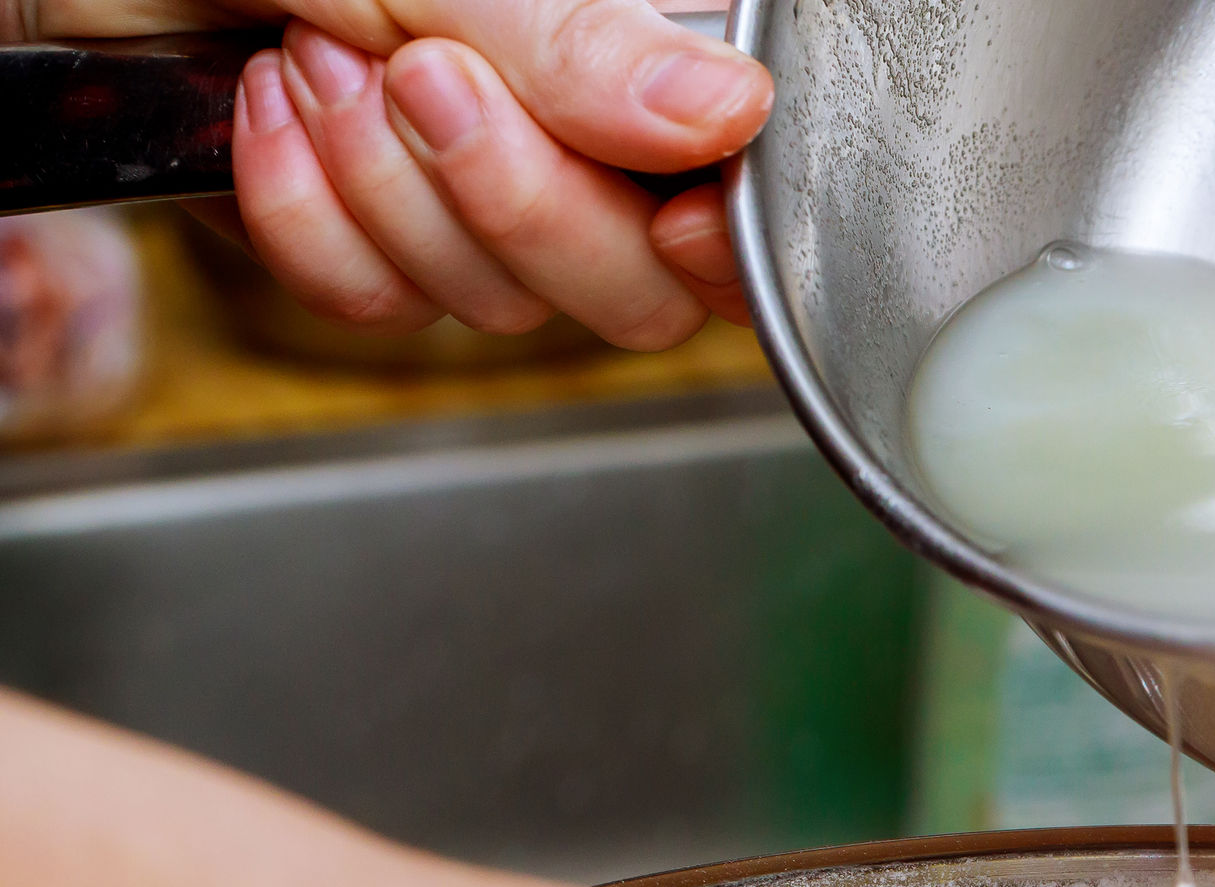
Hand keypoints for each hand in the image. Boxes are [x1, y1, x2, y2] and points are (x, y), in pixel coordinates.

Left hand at [29, 0, 770, 346]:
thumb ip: (576, 37)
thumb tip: (729, 113)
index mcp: (622, 45)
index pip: (738, 187)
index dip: (719, 225)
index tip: (676, 214)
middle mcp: (572, 133)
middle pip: (637, 288)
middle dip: (514, 198)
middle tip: (420, 78)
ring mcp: (474, 200)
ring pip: (504, 305)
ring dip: (385, 190)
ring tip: (309, 60)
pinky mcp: (378, 250)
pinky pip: (387, 311)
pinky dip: (308, 222)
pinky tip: (267, 113)